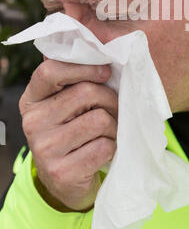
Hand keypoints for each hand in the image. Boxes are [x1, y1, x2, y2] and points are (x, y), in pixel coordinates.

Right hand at [19, 59, 116, 211]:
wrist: (66, 182)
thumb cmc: (72, 131)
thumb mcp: (64, 105)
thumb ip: (74, 80)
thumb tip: (102, 46)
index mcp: (32, 100)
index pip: (50, 71)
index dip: (83, 67)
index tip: (105, 72)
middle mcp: (33, 123)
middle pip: (85, 92)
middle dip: (110, 99)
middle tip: (115, 109)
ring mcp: (44, 149)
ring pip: (100, 119)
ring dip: (115, 125)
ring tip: (110, 131)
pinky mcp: (62, 172)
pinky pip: (104, 146)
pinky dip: (113, 147)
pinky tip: (105, 151)